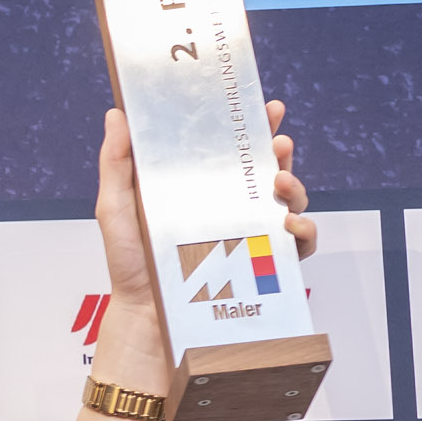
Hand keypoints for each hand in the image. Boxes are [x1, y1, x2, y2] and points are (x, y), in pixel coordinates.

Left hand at [95, 99, 317, 311]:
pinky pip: (298, 245)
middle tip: (278, 142)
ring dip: (295, 186)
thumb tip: (116, 114)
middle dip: (281, 151)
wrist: (144, 312)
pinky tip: (290, 224)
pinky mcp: (263, 266)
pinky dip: (305, 231)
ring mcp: (251, 235)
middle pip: (269, 169)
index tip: (268, 107)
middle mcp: (231, 207)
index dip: (256, 126)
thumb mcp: (116, 207)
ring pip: (289, 201)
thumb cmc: (130, 261)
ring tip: (280, 181)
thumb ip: (116, 162)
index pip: (234, 149)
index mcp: (202, 187)